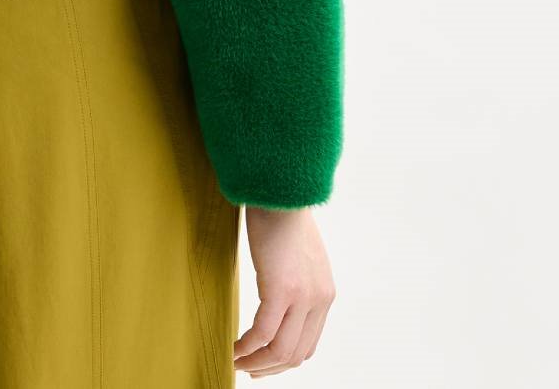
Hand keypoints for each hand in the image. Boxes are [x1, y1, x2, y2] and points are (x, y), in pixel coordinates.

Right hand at [233, 205, 335, 375]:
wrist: (281, 188)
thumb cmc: (282, 212)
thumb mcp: (299, 254)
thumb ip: (296, 278)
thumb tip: (279, 294)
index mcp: (325, 293)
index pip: (308, 343)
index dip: (284, 359)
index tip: (262, 361)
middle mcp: (319, 300)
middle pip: (296, 353)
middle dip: (270, 367)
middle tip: (247, 369)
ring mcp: (302, 296)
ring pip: (280, 350)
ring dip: (257, 362)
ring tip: (236, 361)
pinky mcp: (281, 289)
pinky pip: (263, 333)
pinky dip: (247, 346)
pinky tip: (233, 347)